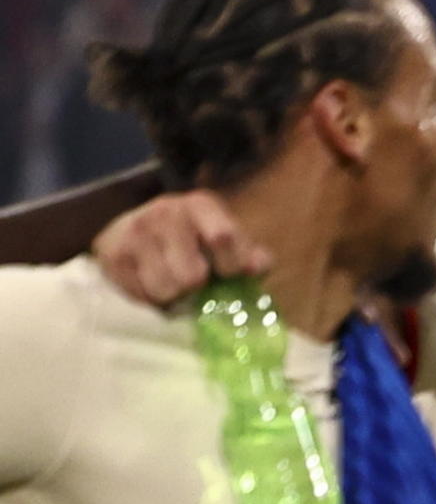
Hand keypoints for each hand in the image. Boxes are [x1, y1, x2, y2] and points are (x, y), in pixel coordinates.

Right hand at [88, 187, 261, 307]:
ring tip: (171, 283)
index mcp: (201, 205)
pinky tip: (149, 282)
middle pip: (191, 276)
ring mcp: (135, 231)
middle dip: (197, 288)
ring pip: (165, 290)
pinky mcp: (111, 253)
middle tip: (193, 282)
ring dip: (172, 297)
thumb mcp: (228, 242)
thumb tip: (256, 269)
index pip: (223, 237)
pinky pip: (140, 296)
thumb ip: (252, 257)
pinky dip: (149, 298)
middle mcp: (165, 211)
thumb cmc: (194, 243)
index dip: (231, 266)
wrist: (132, 232)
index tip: (229, 275)